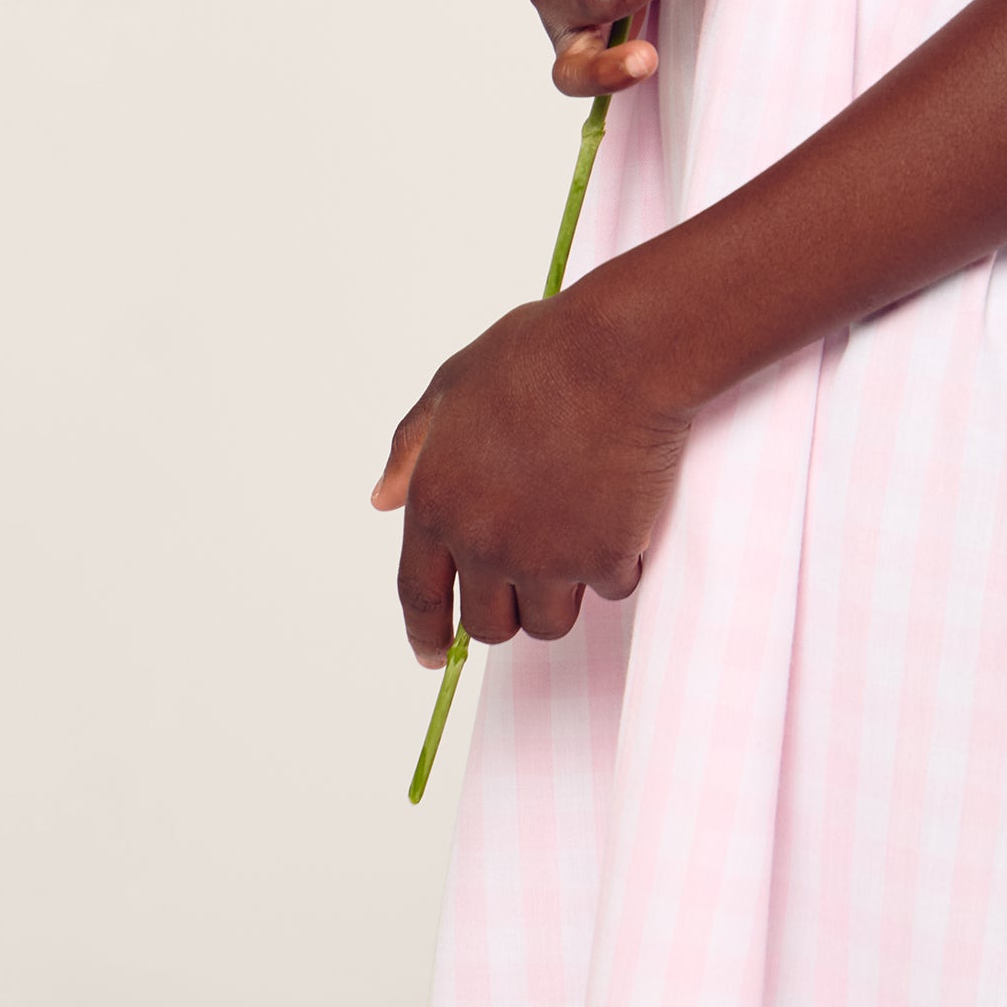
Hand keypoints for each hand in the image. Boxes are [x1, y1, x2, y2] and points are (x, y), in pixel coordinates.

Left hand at [371, 279, 686, 661]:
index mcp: (438, 503)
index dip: (425, 631)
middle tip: (534, 576)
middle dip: (508, 609)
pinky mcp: (602, 556)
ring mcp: (544, 556)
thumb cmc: (542, 353)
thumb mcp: (454, 384)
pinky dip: (619, 562)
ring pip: (549, 621)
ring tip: (582, 539)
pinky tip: (625, 517)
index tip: (434, 653)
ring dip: (564, 593)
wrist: (620, 353)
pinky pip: (612, 587)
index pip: (419, 593)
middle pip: (488, 624)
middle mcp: (483, 542)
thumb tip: (382, 499)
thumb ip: (413, 447)